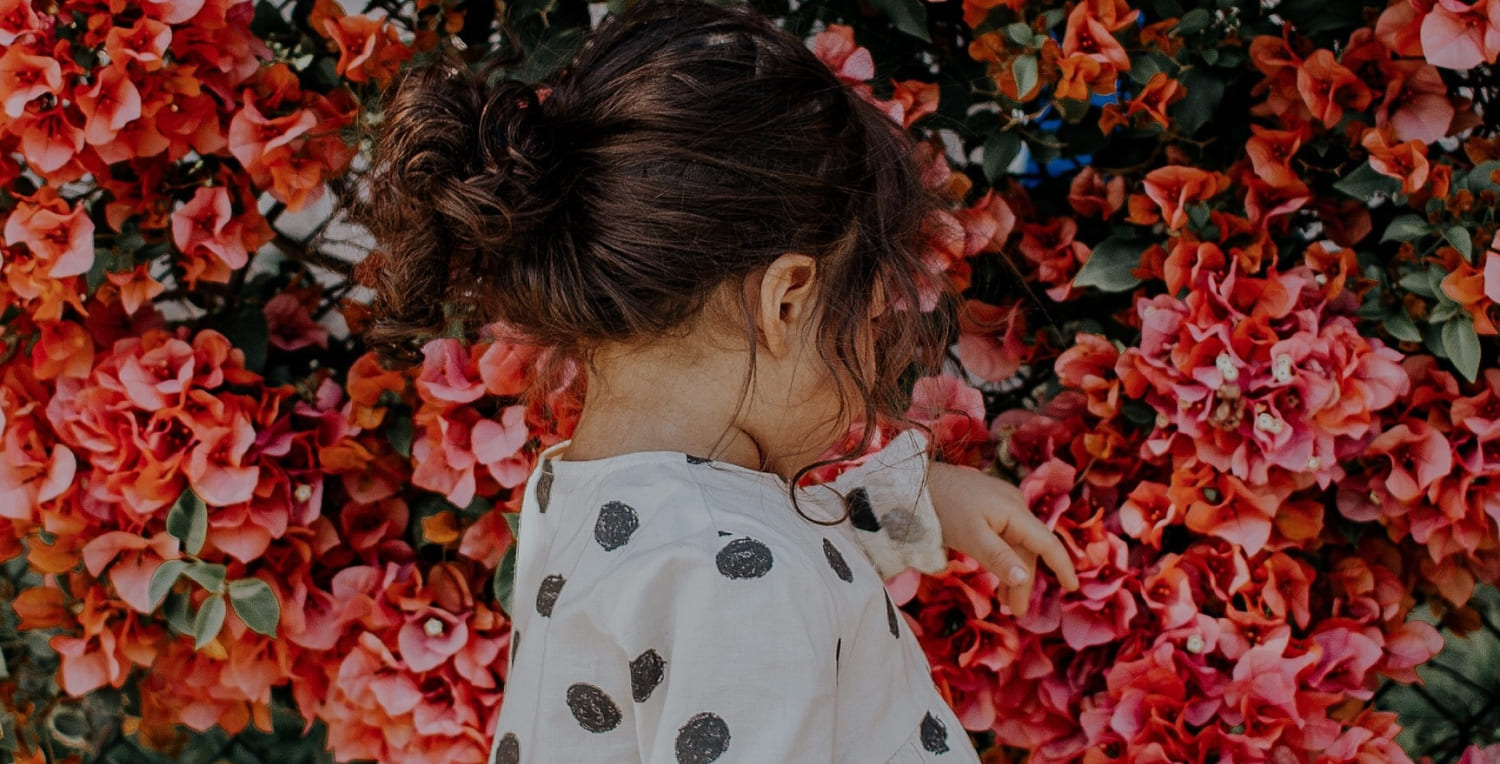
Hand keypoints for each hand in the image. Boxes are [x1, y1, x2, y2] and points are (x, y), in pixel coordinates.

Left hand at [926, 462, 1079, 616]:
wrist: (915, 481)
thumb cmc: (943, 507)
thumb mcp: (969, 536)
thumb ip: (997, 557)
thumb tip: (1023, 578)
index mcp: (1015, 511)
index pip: (1047, 543)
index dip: (1062, 566)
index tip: (1072, 588)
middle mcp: (1015, 506)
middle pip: (1028, 550)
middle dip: (1023, 581)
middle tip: (1014, 612)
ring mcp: (1001, 505)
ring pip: (1015, 545)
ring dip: (1013, 573)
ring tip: (1005, 603)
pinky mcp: (988, 507)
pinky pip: (1004, 537)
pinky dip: (1003, 559)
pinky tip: (998, 574)